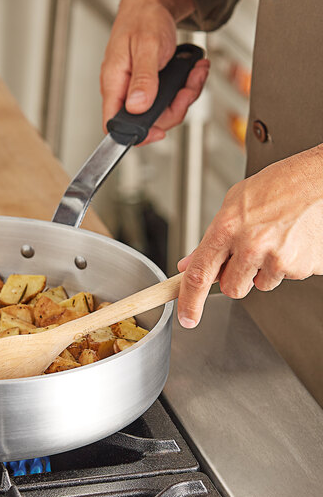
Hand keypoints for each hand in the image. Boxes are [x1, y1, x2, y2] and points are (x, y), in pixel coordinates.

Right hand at [101, 0, 209, 144]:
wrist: (151, 2)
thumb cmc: (143, 19)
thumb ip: (142, 79)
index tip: (158, 131)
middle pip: (146, 121)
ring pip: (162, 111)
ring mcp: (137, 90)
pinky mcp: (150, 86)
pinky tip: (193, 70)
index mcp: (113, 83)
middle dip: (174, 108)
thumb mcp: (146, 47)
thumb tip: (137, 107)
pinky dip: (186, 86)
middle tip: (188, 88)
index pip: (114, 124)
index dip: (135, 134)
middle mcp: (123, 91)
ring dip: (184, 95)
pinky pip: (169, 98)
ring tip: (195, 72)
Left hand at [176, 145, 322, 327]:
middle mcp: (251, 246)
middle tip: (246, 254)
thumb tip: (189, 264)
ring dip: (262, 270)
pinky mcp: (303, 267)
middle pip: (231, 289)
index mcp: (227, 228)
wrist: (320, 178)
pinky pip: (285, 277)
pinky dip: (286, 265)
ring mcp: (278, 258)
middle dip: (235, 278)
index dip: (189, 301)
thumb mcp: (234, 204)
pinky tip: (291, 240)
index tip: (187, 317)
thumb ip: (210, 239)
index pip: (199, 275)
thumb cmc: (279, 185)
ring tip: (274, 239)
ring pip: (260, 284)